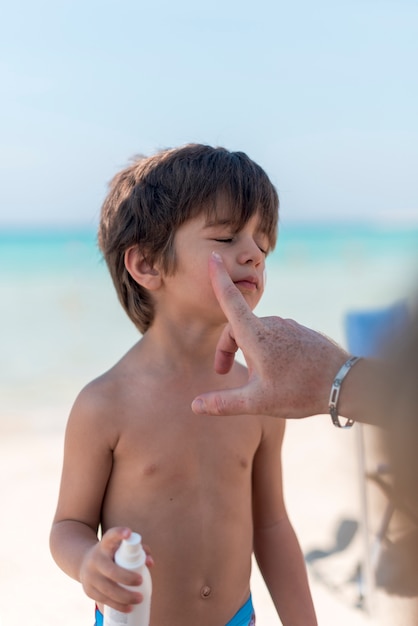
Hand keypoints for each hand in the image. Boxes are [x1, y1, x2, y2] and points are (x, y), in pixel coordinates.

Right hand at [79, 527, 152, 612]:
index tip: (128, 533)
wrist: (84, 562)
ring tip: (140, 599)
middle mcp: (95, 559)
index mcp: (104, 545)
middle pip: (111, 570)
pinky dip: (118, 606)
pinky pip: (104, 600)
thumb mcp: (120, 547)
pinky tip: (129, 608)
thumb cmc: (111, 553)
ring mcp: (90, 576)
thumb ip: (138, 550)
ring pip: (107, 589)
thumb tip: (150, 563)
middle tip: (141, 582)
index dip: (118, 534)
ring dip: (125, 596)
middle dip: (127, 578)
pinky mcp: (89, 591)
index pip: (110, 537)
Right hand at [192, 252, 348, 417]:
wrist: (345, 384)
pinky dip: (267, 350)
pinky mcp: (301, 331)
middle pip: (238, 328)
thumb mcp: (258, 402)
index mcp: (256, 335)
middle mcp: (272, 324)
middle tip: (223, 373)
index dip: (218, 278)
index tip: (212, 256)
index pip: (230, 300)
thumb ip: (224, 403)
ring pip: (257, 334)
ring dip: (248, 351)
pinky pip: (276, 337)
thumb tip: (195, 405)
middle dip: (227, 348)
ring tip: (256, 379)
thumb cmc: (300, 391)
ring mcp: (289, 326)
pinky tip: (278, 373)